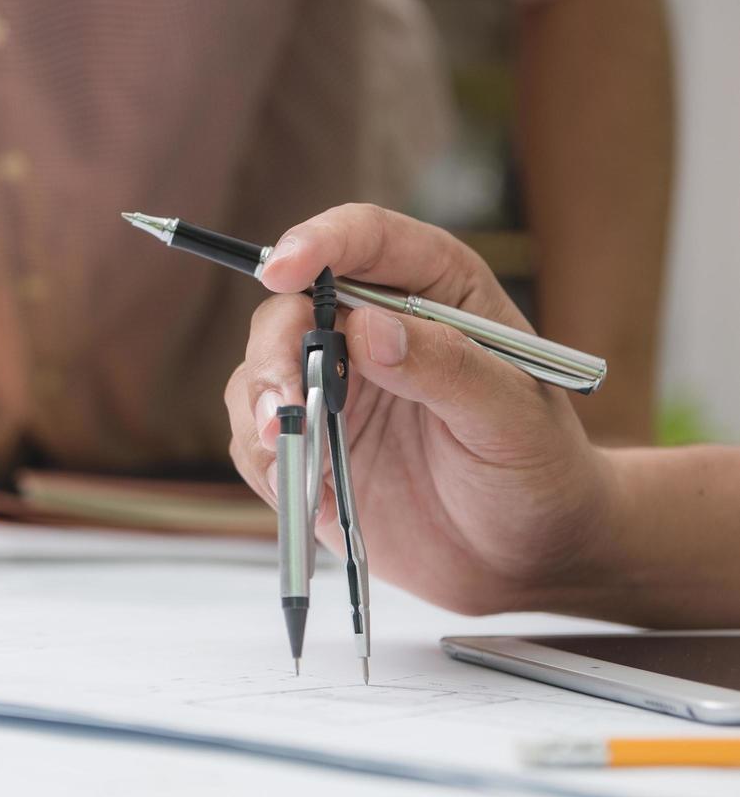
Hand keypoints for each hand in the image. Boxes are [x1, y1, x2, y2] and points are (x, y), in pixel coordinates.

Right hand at [225, 204, 614, 614]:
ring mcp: (335, 389)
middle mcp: (372, 329)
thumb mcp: (510, 417)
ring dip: (263, 409)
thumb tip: (368, 327)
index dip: (317, 243)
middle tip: (286, 405)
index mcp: (434, 291)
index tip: (282, 270)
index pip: (365, 239)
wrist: (524, 557)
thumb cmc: (539, 471)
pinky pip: (257, 438)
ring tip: (294, 452)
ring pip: (261, 372)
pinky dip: (267, 458)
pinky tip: (307, 488)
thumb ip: (445, 367)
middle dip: (275, 352)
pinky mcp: (310, 446)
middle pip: (290, 308)